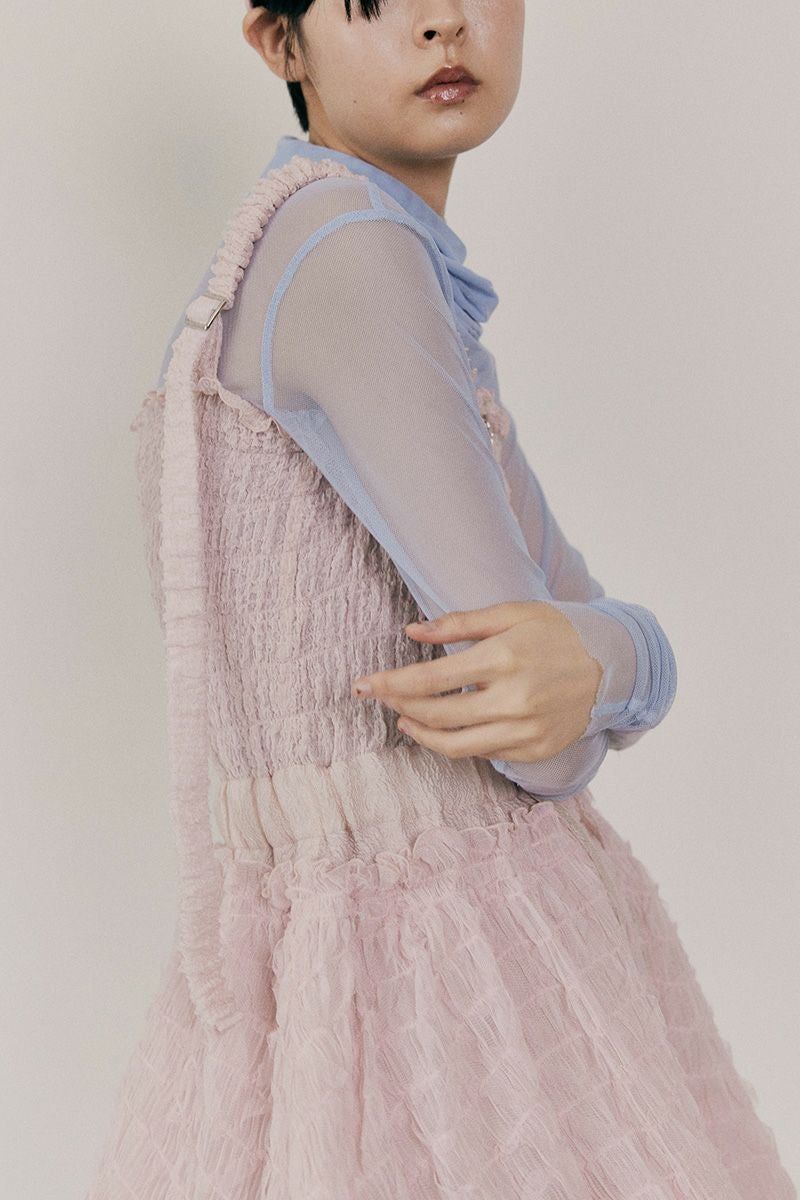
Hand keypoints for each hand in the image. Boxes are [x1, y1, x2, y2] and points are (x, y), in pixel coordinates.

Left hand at [351, 600, 602, 762]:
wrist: (611, 665)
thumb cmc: (555, 631)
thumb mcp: (510, 613)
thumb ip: (459, 623)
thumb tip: (411, 632)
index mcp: (503, 658)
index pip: (431, 679)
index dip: (390, 683)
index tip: (362, 685)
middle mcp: (514, 699)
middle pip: (437, 714)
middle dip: (399, 705)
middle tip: (377, 697)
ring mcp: (525, 730)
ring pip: (455, 745)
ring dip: (421, 732)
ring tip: (403, 718)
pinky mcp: (534, 749)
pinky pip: (482, 753)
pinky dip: (454, 742)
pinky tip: (442, 727)